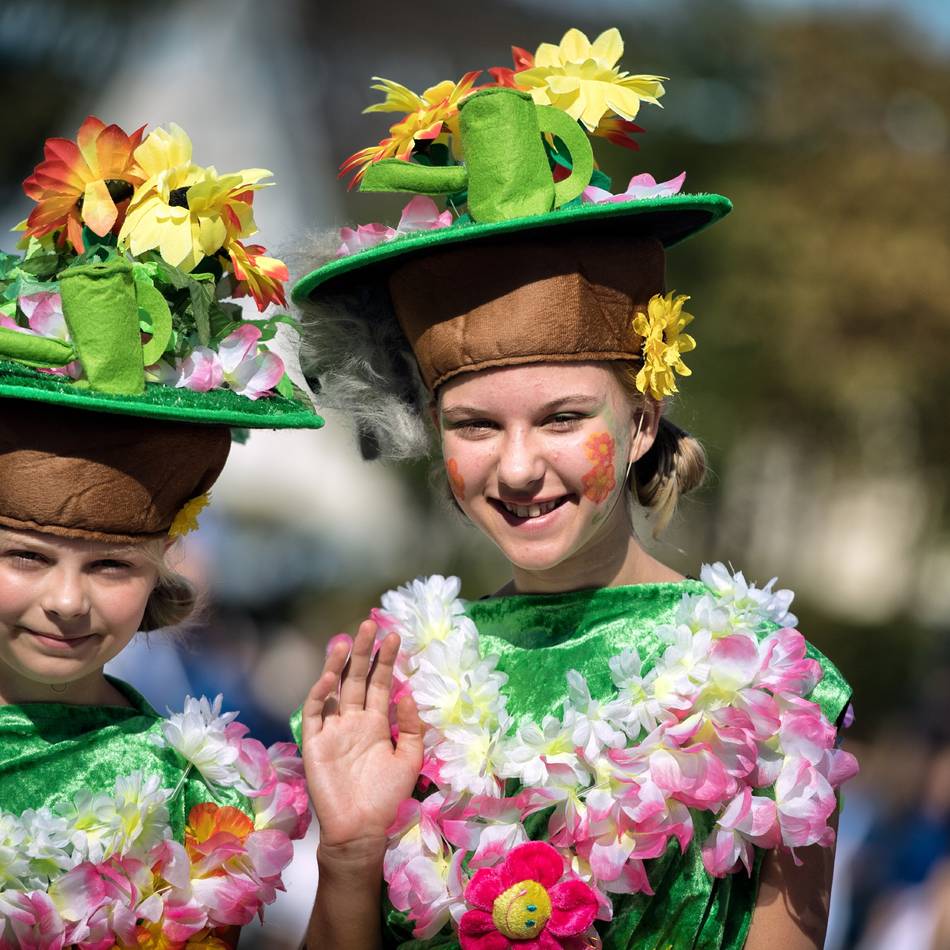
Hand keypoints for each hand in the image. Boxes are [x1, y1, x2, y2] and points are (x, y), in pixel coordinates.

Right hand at [301, 620, 423, 857]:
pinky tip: (331, 677)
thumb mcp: (410, 758)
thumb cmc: (387, 798)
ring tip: (347, 640)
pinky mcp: (314, 742)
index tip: (394, 635)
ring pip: (334, 689)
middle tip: (369, 623)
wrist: (362, 830)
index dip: (385, 660)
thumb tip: (407, 693)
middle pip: (357, 678)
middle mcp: (353, 720)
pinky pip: (315, 712)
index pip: (379, 683)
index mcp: (376, 723)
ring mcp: (332, 729)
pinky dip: (321, 693)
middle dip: (363, 651)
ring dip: (339, 664)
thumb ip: (411, 726)